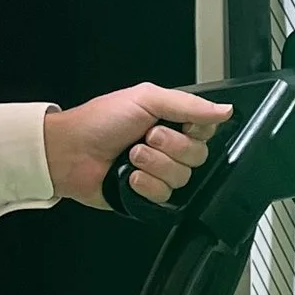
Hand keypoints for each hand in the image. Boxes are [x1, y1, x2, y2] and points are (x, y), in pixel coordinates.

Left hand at [45, 84, 232, 210]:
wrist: (70, 152)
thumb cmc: (99, 122)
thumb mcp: (146, 99)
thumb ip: (188, 104)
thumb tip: (225, 109)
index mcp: (171, 120)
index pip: (207, 129)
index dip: (196, 129)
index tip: (180, 124)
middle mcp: (168, 146)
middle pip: (198, 155)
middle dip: (170, 147)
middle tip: (145, 137)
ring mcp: (158, 171)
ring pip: (183, 177)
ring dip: (154, 165)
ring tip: (132, 156)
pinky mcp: (148, 194)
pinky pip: (165, 196)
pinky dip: (146, 185)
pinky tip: (130, 176)